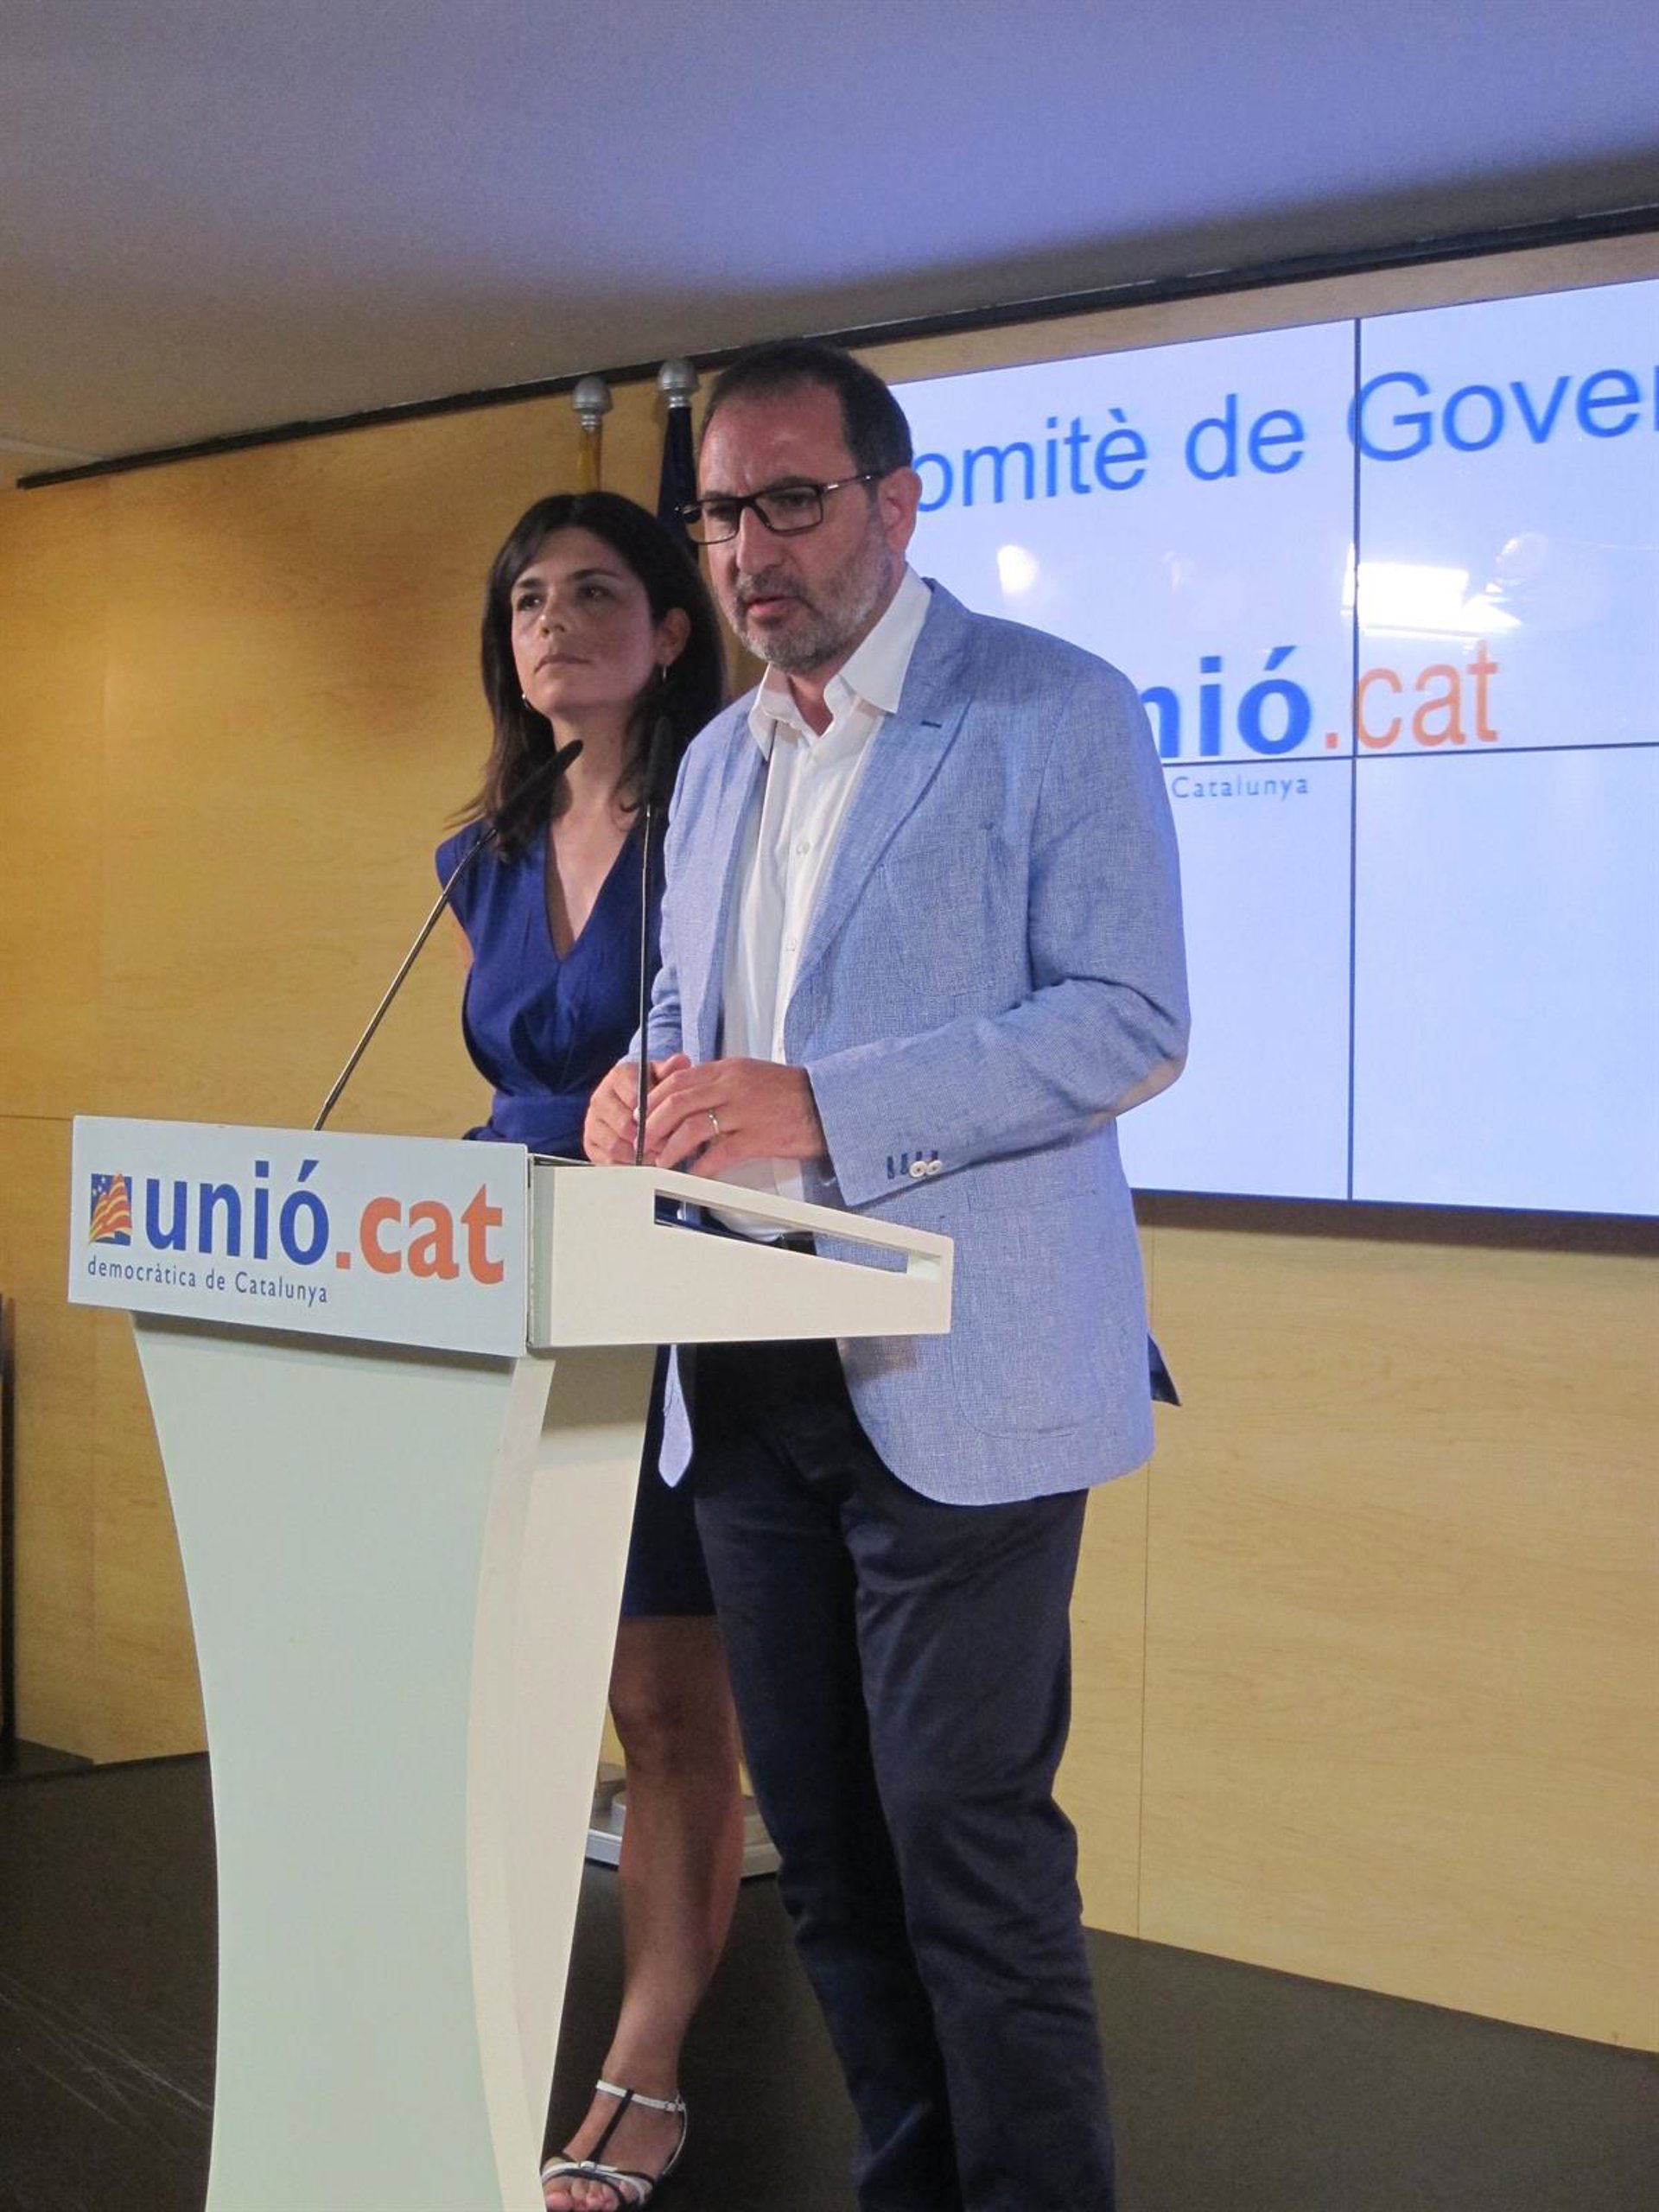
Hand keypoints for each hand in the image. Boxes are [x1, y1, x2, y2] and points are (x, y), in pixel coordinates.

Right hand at [583, 1054, 690, 1163]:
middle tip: (668, 1146)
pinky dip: (627, 1165)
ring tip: (658, 1156)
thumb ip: (672, 1070)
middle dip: (650, 1139)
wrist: (632, 1100)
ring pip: (615, 1145)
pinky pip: (607, 1160)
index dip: (657, 1115)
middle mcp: (600, 1097)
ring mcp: (592, 1121)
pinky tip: (643, 1162)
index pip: (636, 1098)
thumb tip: (682, 1061)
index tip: (674, 1124)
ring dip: (639, 1155)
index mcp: (618, 1076)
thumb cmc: (651, 1088)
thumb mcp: (663, 1075)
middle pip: (624, 1125)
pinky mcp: (590, 1142)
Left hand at [643, 1058, 825, 1177]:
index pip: (679, 1079)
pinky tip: (692, 1176)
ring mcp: (745, 1112)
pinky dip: (700, 1167)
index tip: (644, 1114)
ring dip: (671, 1148)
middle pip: (678, 1102)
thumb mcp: (752, 1075)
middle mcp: (733, 1086)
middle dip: (653, 1124)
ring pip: (692, 1128)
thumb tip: (690, 1099)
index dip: (654, 1098)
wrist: (828, 1105)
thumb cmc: (792, 1093)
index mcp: (729, 1069)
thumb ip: (721, 1084)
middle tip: (644, 1140)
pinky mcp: (757, 1138)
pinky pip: (719, 1154)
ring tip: (662, 1161)